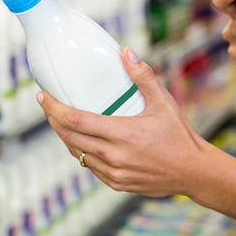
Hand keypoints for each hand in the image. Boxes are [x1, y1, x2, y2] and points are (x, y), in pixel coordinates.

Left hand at [36, 47, 221, 197]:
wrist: (194, 172)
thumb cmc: (179, 135)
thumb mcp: (163, 102)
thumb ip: (142, 76)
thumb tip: (126, 52)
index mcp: (122, 134)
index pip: (75, 121)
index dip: (53, 108)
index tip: (42, 96)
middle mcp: (114, 156)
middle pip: (68, 138)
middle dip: (53, 120)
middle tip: (47, 105)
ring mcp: (114, 172)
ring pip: (77, 154)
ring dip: (65, 137)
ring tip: (61, 121)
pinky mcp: (117, 184)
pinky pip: (90, 167)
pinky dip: (81, 152)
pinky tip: (82, 141)